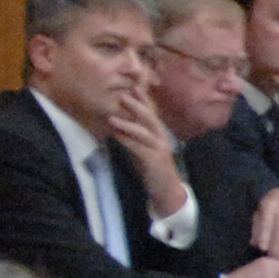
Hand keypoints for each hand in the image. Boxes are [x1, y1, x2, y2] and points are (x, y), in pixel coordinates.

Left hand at [105, 93, 185, 210]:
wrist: (167, 191)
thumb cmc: (153, 169)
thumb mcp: (143, 148)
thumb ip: (134, 136)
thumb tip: (117, 122)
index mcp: (159, 133)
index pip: (151, 112)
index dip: (143, 99)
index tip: (132, 86)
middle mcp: (161, 138)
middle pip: (149, 117)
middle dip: (136, 105)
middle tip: (122, 95)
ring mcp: (159, 149)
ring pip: (144, 132)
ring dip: (127, 123)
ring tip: (112, 118)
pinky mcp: (154, 161)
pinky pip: (138, 148)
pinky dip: (126, 140)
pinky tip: (115, 135)